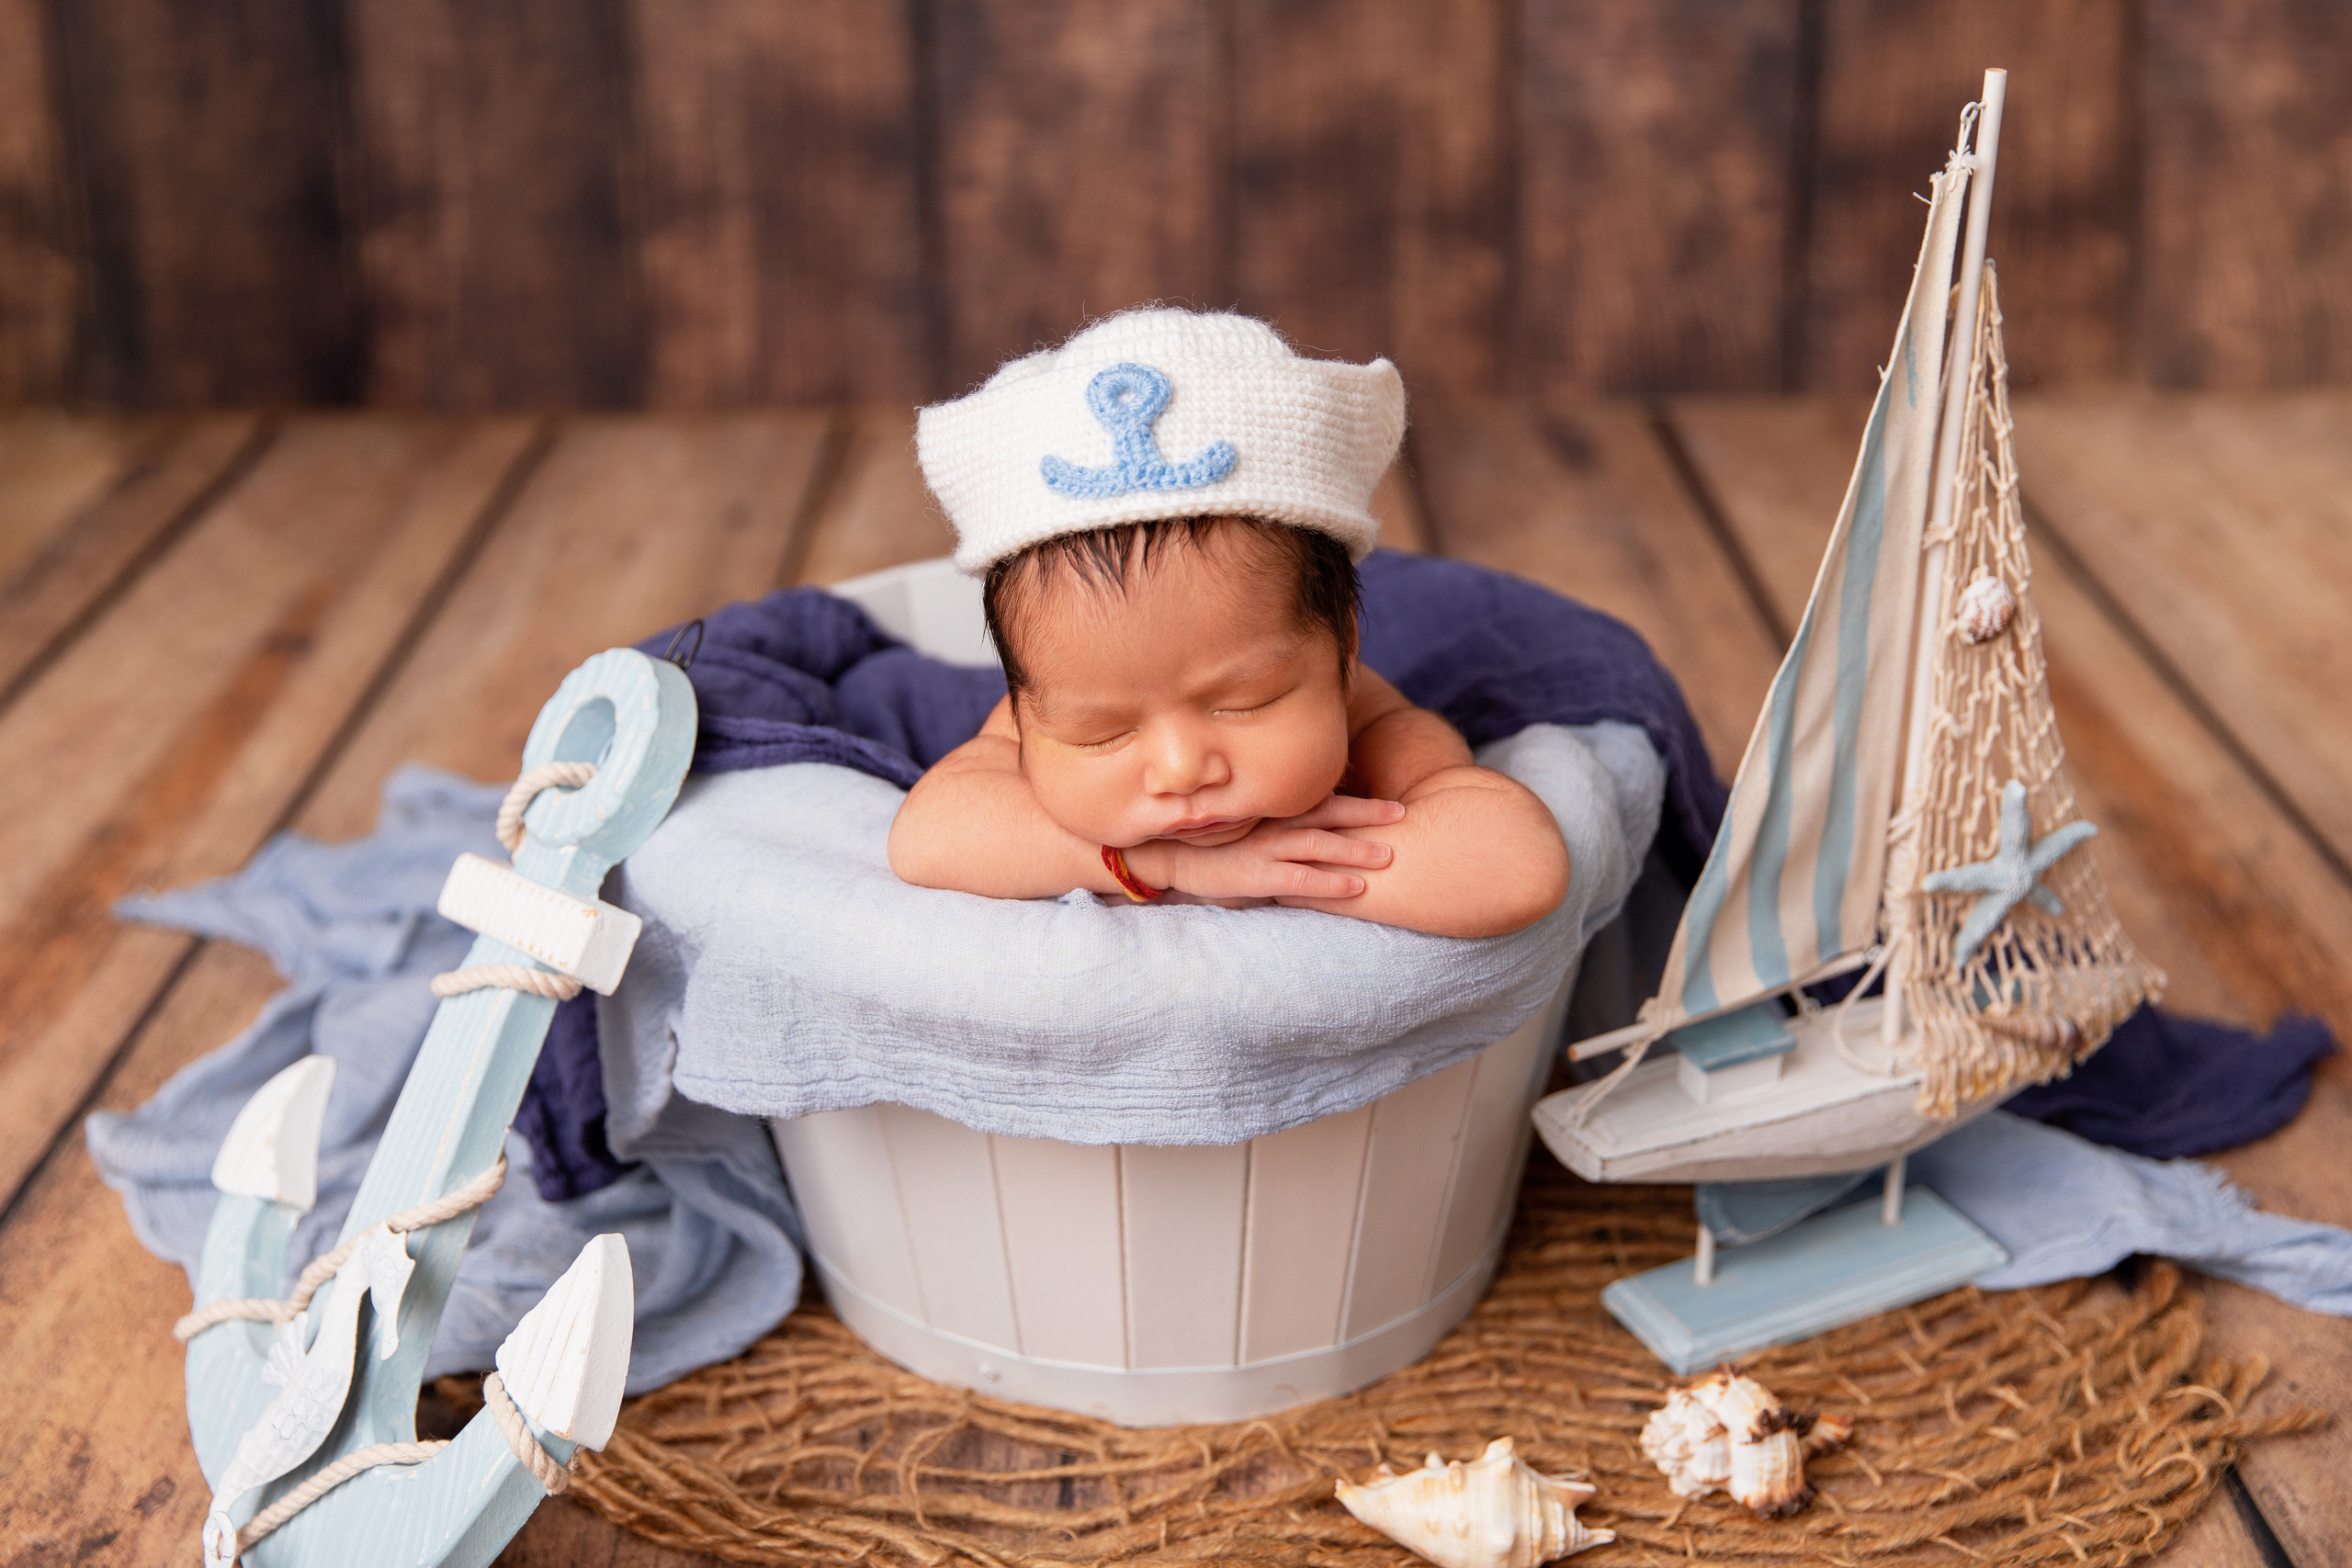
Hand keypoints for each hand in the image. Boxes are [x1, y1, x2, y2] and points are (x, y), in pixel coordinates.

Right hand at [1130, 794, 1404, 900]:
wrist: (1169, 858)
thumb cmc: (1213, 843)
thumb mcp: (1249, 827)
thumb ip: (1279, 824)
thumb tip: (1314, 828)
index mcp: (1275, 810)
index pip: (1325, 800)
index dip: (1360, 800)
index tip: (1395, 804)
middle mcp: (1275, 823)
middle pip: (1330, 814)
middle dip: (1368, 815)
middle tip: (1403, 816)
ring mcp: (1267, 849)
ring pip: (1320, 844)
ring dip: (1356, 849)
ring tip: (1388, 856)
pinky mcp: (1258, 876)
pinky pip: (1300, 879)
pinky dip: (1330, 882)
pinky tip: (1355, 888)